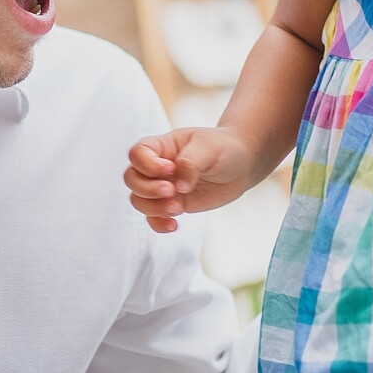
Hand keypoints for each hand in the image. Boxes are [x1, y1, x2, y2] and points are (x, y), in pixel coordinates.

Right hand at [124, 127, 259, 232]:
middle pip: (132, 179)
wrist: (240, 165)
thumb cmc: (222, 148)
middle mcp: (156, 167)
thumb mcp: (208, 148)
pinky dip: (159, 224)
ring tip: (178, 208)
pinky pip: (153, 218)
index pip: (137, 154)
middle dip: (148, 189)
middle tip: (173, 192)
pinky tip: (174, 225)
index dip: (148, 164)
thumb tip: (179, 186)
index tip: (171, 169)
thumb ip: (190, 163)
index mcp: (161, 146)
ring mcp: (162, 187)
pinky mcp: (172, 204)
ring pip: (139, 200)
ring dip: (154, 208)